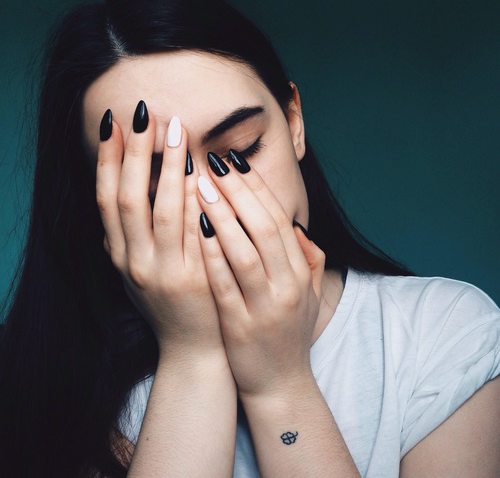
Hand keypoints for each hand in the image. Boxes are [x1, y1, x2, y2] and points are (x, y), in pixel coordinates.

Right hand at [95, 104, 222, 355]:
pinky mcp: (189, 279)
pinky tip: (199, 172)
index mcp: (119, 256)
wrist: (190, 349)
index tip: (113, 124)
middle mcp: (133, 261)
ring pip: (159, 210)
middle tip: (143, 113)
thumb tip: (108, 224)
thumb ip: (124, 249)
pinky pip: (190, 232)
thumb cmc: (167, 307)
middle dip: (134, 152)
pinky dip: (192, 200)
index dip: (107, 159)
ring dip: (166, 167)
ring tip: (175, 130)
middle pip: (128, 197)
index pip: (106, 198)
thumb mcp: (137, 278)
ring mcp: (160, 270)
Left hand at [198, 151, 324, 397]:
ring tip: (200, 184)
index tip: (235, 162)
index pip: (279, 219)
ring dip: (222, 216)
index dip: (257, 187)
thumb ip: (308, 257)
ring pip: (243, 252)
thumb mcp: (310, 293)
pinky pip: (224, 284)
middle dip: (238, 191)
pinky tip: (193, 229)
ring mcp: (264, 307)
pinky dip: (211, 255)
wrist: (282, 385)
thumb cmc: (291, 332)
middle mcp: (287, 286)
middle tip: (214, 162)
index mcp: (300, 273)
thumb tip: (295, 224)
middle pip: (263, 227)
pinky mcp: (240, 326)